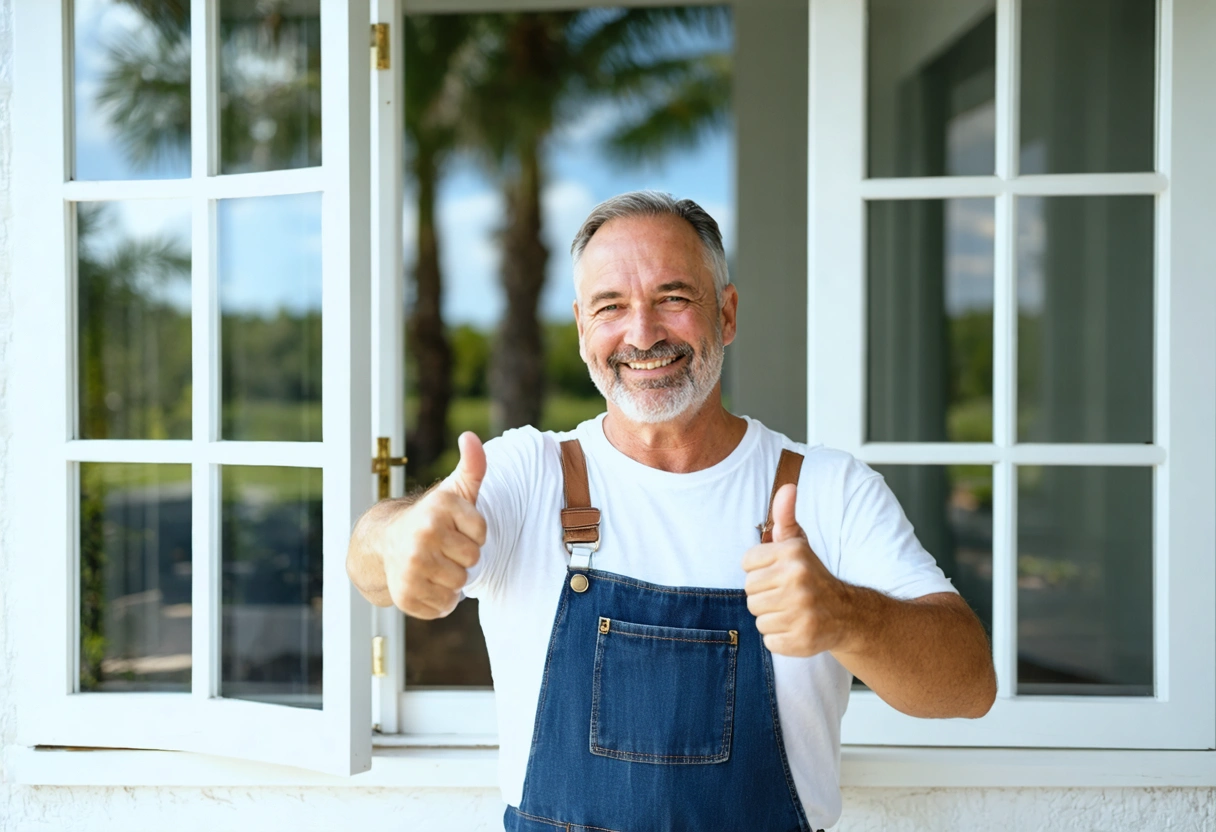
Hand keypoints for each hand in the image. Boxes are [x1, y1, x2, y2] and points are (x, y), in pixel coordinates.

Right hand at [383, 431, 487, 618]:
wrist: (385, 543)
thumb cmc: (432, 516)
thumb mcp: (455, 489)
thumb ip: (473, 465)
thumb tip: (470, 436)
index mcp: (439, 507)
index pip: (482, 535)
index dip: (473, 534)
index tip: (455, 527)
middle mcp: (424, 534)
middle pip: (472, 561)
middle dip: (462, 557)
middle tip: (443, 548)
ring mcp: (412, 565)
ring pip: (459, 585)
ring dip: (452, 579)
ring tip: (434, 564)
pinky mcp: (405, 594)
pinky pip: (443, 606)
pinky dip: (439, 599)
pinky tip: (425, 582)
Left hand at [743, 483, 850, 656]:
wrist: (848, 614)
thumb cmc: (812, 576)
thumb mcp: (799, 544)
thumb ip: (785, 516)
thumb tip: (787, 486)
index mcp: (793, 553)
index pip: (747, 563)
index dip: (760, 570)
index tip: (778, 573)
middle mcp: (798, 580)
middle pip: (749, 591)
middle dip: (765, 594)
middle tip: (786, 594)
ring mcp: (802, 611)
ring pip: (758, 616)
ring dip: (772, 616)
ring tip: (792, 610)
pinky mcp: (803, 639)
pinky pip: (769, 639)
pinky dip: (780, 637)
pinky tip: (797, 627)